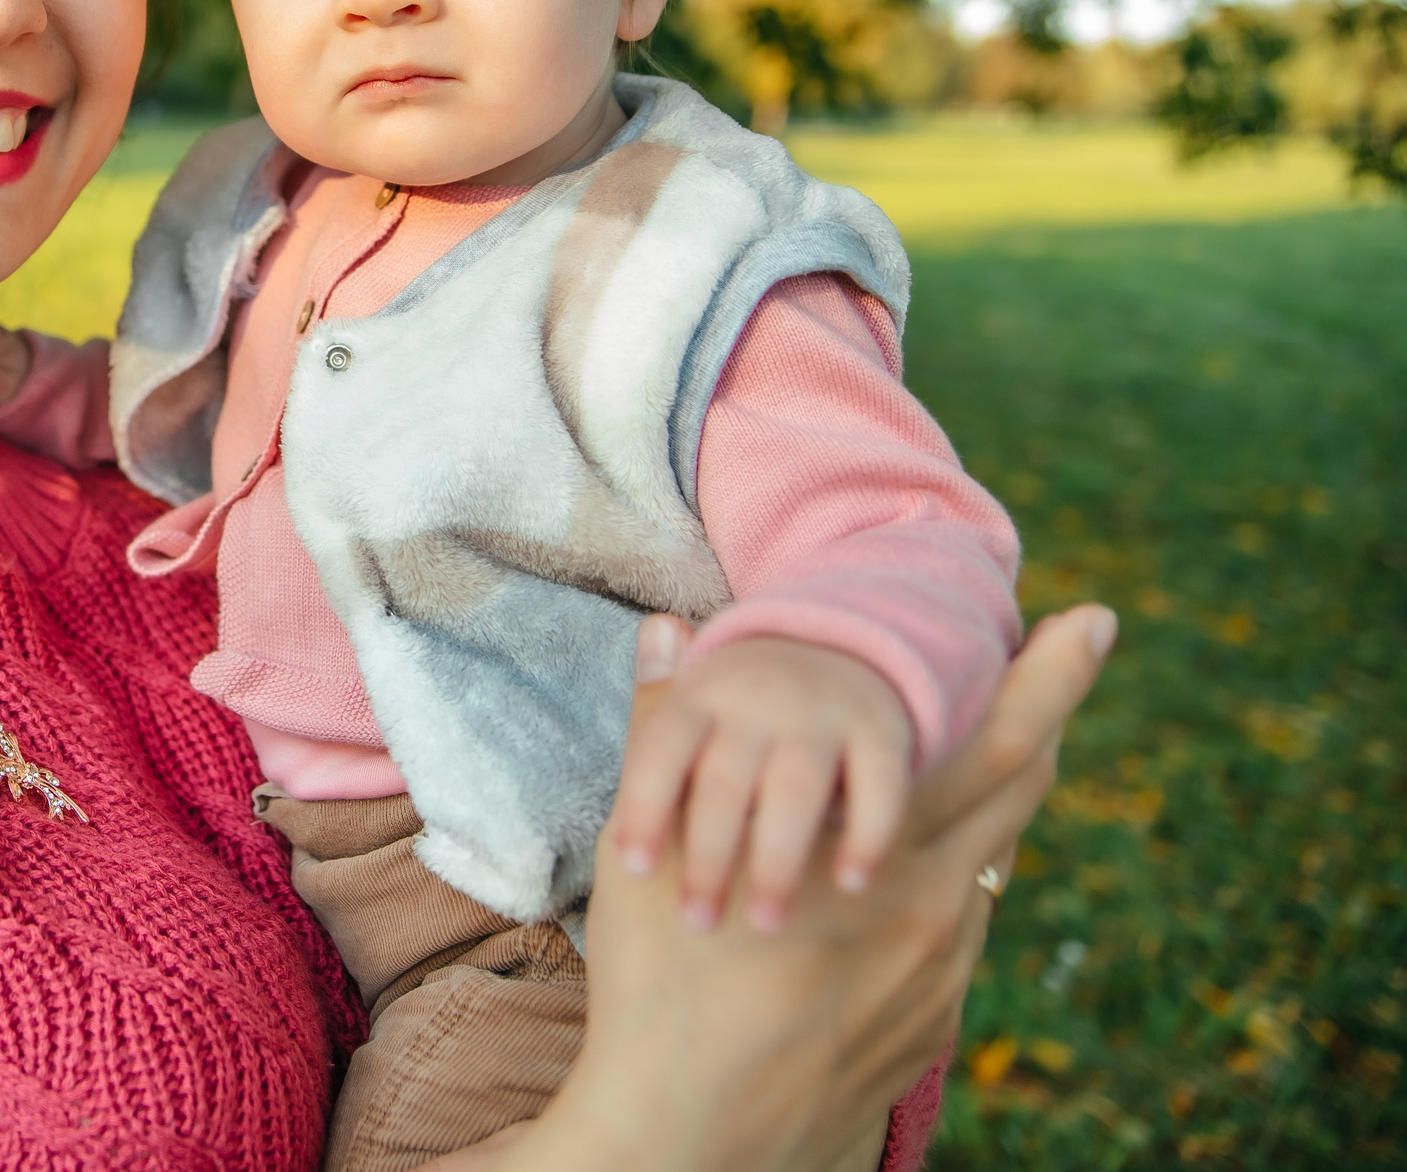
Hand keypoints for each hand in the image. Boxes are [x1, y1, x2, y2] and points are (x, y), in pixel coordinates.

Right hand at [463, 604, 1115, 1171]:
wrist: (688, 1137)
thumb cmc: (661, 985)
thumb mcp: (646, 845)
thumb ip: (663, 725)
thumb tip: (666, 626)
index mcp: (886, 858)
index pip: (1000, 744)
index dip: (1051, 678)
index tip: (1095, 621)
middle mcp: (941, 914)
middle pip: (1022, 796)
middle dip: (1047, 718)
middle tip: (1070, 651)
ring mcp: (946, 979)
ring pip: (989, 866)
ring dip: (981, 808)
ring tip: (950, 769)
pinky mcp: (934, 1029)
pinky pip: (958, 931)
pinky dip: (943, 882)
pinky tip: (893, 880)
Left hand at [608, 637, 912, 932]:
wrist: (844, 641)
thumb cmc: (745, 703)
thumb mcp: (696, 701)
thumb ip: (659, 721)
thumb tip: (631, 739)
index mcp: (699, 699)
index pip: (661, 750)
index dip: (645, 807)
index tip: (635, 869)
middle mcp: (758, 702)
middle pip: (726, 783)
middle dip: (708, 856)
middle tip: (697, 923)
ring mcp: (822, 715)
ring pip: (797, 791)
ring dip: (779, 860)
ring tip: (766, 922)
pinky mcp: (882, 731)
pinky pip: (878, 787)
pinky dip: (866, 836)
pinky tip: (851, 884)